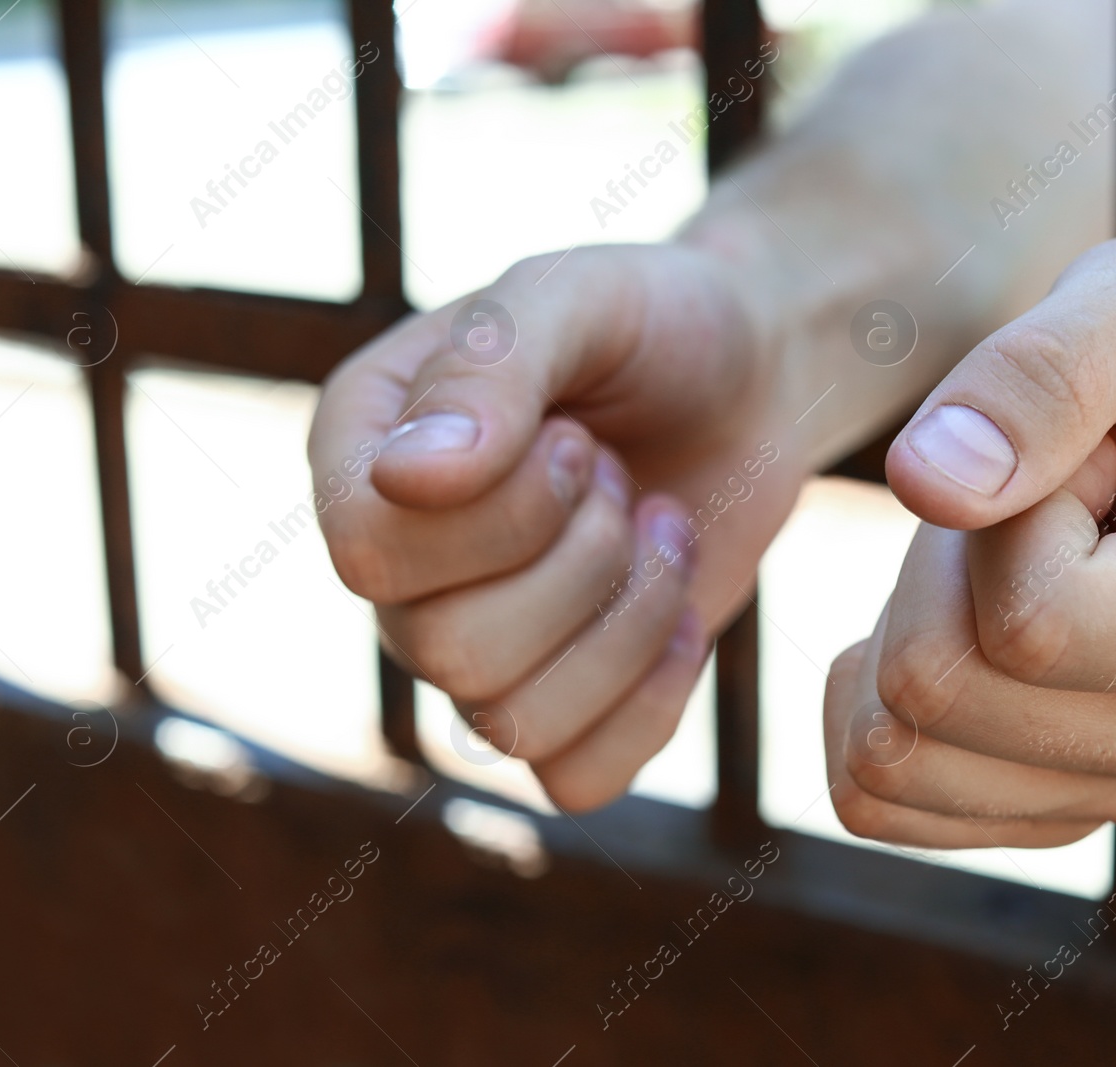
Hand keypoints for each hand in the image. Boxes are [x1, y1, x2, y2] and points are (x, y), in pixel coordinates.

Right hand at [309, 244, 805, 809]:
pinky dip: (651, 702)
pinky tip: (680, 614)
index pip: (370, 553)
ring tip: (658, 527)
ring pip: (510, 724)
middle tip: (617, 479)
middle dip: (579, 563)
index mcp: (362, 456)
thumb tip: (406, 480)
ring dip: (625, 621)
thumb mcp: (577, 297)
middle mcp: (401, 567)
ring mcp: (477, 647)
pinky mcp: (563, 707)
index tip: (575, 436)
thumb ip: (489, 370)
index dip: (496, 518)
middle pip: (444, 650)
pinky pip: (576, 778)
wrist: (753, 374)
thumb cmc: (652, 322)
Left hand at [825, 237, 1115, 847]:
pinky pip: (868, 796)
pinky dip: (861, 702)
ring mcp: (1111, 799)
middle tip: (1017, 512)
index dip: (992, 519)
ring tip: (993, 567)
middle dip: (932, 575)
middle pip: (936, 692)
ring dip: (898, 629)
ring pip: (888, 754)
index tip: (1066, 468)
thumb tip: (931, 483)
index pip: (1029, 622)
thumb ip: (1042, 374)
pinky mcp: (1029, 819)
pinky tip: (940, 630)